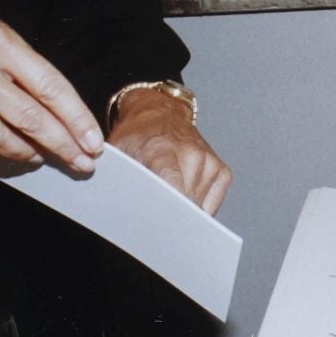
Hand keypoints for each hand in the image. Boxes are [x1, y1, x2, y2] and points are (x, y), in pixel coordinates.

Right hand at [0, 0, 102, 171]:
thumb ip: (25, 66)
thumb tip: (59, 111)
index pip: (49, 88)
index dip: (76, 119)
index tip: (93, 142)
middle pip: (29, 120)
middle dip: (62, 146)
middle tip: (82, 163)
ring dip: (26, 152)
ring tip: (42, 155)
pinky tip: (2, 143)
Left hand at [108, 87, 232, 213]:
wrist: (162, 114)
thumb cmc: (139, 136)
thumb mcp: (119, 153)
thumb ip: (118, 177)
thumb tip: (115, 203)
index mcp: (162, 150)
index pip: (172, 186)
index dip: (165, 209)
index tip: (157, 222)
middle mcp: (191, 154)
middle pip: (184, 202)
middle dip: (169, 213)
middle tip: (154, 210)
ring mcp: (209, 162)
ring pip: (197, 207)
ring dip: (183, 210)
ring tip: (168, 194)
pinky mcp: (221, 170)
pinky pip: (210, 204)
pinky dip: (198, 206)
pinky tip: (184, 194)